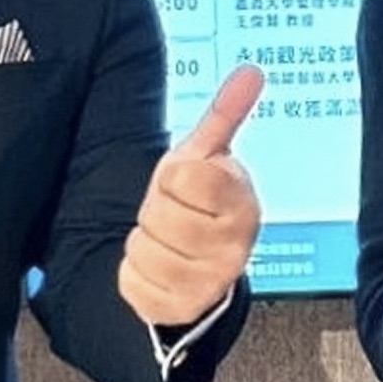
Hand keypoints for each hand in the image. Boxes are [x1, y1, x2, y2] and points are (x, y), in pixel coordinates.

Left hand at [119, 64, 264, 325]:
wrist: (203, 262)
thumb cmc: (202, 201)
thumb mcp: (207, 156)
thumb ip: (225, 115)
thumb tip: (250, 72)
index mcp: (242, 206)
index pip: (181, 178)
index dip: (175, 177)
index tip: (189, 184)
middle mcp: (233, 250)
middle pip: (158, 216)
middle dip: (158, 210)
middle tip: (176, 213)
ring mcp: (208, 284)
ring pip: (143, 249)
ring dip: (145, 241)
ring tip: (168, 240)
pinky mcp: (179, 309)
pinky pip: (131, 281)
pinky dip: (135, 272)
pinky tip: (159, 267)